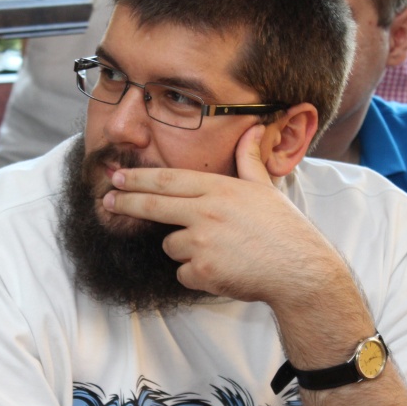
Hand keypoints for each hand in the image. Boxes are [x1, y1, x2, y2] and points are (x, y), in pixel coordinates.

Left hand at [101, 125, 348, 307]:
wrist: (300, 271)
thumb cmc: (284, 229)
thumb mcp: (266, 188)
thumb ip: (249, 160)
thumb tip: (252, 129)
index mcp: (219, 188)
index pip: (168, 180)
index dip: (138, 178)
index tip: (117, 177)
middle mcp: (206, 211)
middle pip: (153, 205)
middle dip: (125, 202)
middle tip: (106, 200)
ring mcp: (202, 242)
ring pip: (170, 245)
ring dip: (185, 250)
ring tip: (220, 252)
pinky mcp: (203, 271)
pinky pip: (183, 273)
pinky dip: (197, 276)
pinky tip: (223, 271)